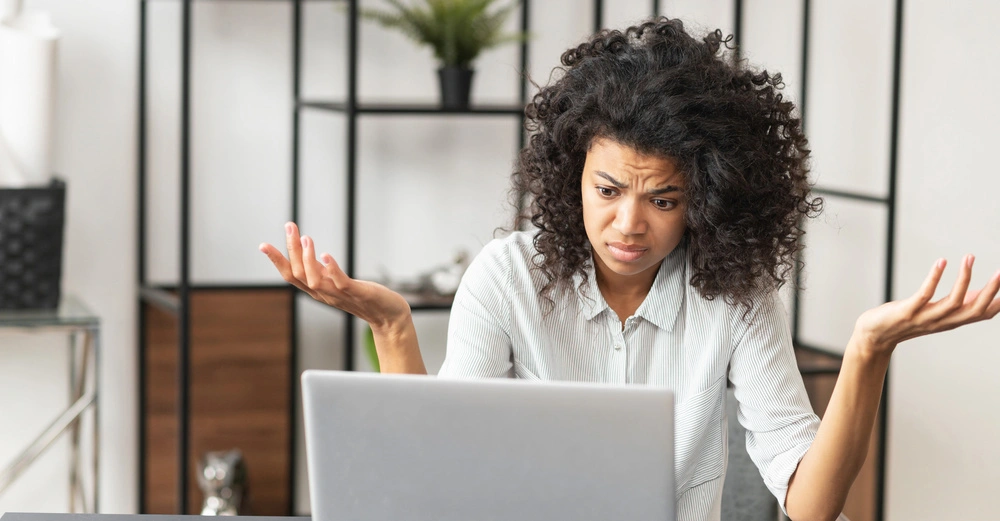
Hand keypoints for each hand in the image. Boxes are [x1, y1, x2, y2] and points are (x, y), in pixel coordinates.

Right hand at [259, 222, 411, 328]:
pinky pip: (341, 283)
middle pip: (299, 274)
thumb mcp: (335, 281)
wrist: (388, 315)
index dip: (277, 261)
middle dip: (291, 250)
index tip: (263, 244)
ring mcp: (340, 295)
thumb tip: (305, 251)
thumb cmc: (362, 297)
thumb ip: (320, 270)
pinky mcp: (357, 294)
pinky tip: (326, 255)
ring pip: (315, 280)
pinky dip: (332, 269)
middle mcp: (324, 294)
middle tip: (289, 226)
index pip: (291, 275)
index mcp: (318, 290)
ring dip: (308, 259)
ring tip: (307, 238)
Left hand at [854, 255, 999, 356]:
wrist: (876, 336)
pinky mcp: (908, 311)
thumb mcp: (938, 312)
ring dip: (964, 278)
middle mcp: (943, 321)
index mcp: (952, 320)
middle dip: (991, 291)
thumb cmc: (908, 320)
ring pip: (954, 301)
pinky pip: (925, 294)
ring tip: (969, 257)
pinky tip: (941, 261)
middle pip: (975, 309)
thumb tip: (979, 292)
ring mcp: (926, 317)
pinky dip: (934, 278)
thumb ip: (958, 304)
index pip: (984, 313)